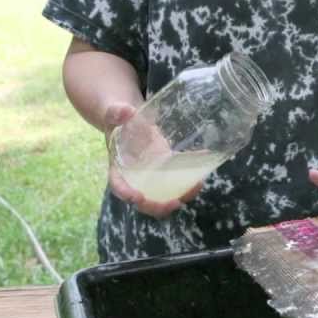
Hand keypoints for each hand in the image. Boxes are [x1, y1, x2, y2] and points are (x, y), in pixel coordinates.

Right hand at [103, 103, 200, 217]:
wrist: (129, 123)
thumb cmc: (118, 122)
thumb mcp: (114, 115)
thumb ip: (117, 113)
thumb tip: (126, 111)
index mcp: (118, 168)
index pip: (119, 186)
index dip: (126, 194)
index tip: (138, 197)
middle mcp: (135, 178)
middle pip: (144, 201)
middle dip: (158, 206)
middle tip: (174, 203)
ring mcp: (151, 177)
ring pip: (163, 196)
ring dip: (180, 196)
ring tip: (195, 187)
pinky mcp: (165, 172)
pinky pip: (177, 180)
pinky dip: (190, 179)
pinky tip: (202, 173)